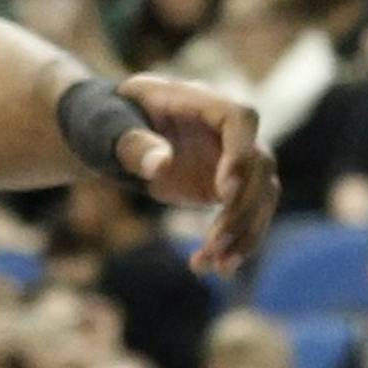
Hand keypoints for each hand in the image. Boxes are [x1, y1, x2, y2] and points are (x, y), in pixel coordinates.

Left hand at [109, 73, 279, 277]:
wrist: (106, 136)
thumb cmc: (104, 122)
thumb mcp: (108, 127)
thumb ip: (134, 145)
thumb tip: (161, 165)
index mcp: (197, 99)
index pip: (239, 118)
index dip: (240, 153)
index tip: (223, 192)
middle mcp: (222, 127)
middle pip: (259, 161)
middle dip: (242, 207)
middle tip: (214, 243)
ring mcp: (228, 156)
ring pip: (262, 191)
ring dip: (245, 230)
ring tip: (216, 265)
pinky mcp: (224, 185)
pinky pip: (246, 212)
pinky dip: (237, 241)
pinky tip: (214, 268)